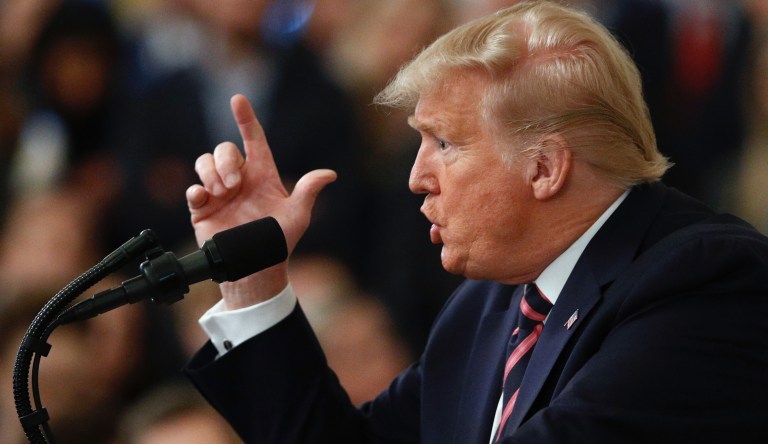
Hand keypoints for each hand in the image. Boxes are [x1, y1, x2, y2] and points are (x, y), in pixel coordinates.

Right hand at [186, 94, 336, 307]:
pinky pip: (192, 190)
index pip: (253, 139)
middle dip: (226, 161)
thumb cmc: (278, 241)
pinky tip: (205, 197)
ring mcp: (218, 193)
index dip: (246, 118)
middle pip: (224, 149)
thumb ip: (308, 191)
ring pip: (204, 163)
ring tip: (223, 193)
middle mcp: (238, 179)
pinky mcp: (202, 209)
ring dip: (211, 172)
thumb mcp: (298, 215)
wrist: (256, 268)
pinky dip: (195, 190)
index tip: (238, 99)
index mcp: (261, 174)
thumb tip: (329, 174)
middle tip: (235, 185)